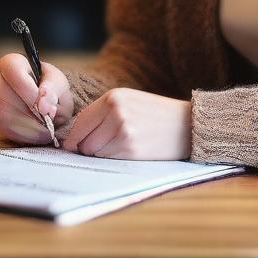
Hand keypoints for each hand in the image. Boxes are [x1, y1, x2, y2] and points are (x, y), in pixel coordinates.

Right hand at [0, 53, 73, 144]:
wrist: (48, 105)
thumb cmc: (51, 88)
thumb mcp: (58, 83)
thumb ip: (53, 90)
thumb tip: (44, 106)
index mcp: (13, 63)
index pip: (11, 70)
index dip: (27, 89)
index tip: (43, 105)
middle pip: (5, 96)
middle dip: (31, 114)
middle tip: (49, 121)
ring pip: (4, 116)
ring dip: (30, 128)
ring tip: (47, 129)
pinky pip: (6, 131)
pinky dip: (25, 136)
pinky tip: (38, 134)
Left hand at [61, 88, 191, 160]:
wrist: (187, 125)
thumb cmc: (155, 113)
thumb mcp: (129, 100)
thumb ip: (102, 112)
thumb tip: (74, 136)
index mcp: (113, 98)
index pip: (80, 123)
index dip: (73, 138)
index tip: (71, 145)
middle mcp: (116, 113)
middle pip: (84, 141)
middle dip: (86, 148)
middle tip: (100, 147)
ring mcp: (124, 132)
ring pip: (94, 152)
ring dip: (100, 154)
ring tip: (119, 146)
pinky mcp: (131, 149)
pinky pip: (108, 159)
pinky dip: (112, 159)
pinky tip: (127, 150)